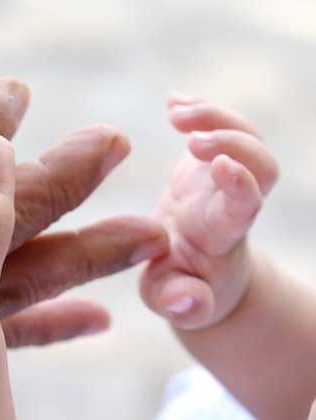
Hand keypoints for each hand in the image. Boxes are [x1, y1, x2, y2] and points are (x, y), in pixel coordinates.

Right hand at [139, 93, 278, 329]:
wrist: (193, 273)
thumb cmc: (181, 290)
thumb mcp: (171, 302)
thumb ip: (178, 303)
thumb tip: (183, 302)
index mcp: (219, 238)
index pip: (245, 207)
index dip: (240, 183)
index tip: (220, 165)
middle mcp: (229, 203)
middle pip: (262, 164)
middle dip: (235, 140)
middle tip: (192, 137)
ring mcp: (220, 182)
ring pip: (244, 138)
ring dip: (215, 117)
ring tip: (175, 109)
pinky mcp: (204, 168)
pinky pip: (215, 129)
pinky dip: (198, 111)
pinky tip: (173, 102)